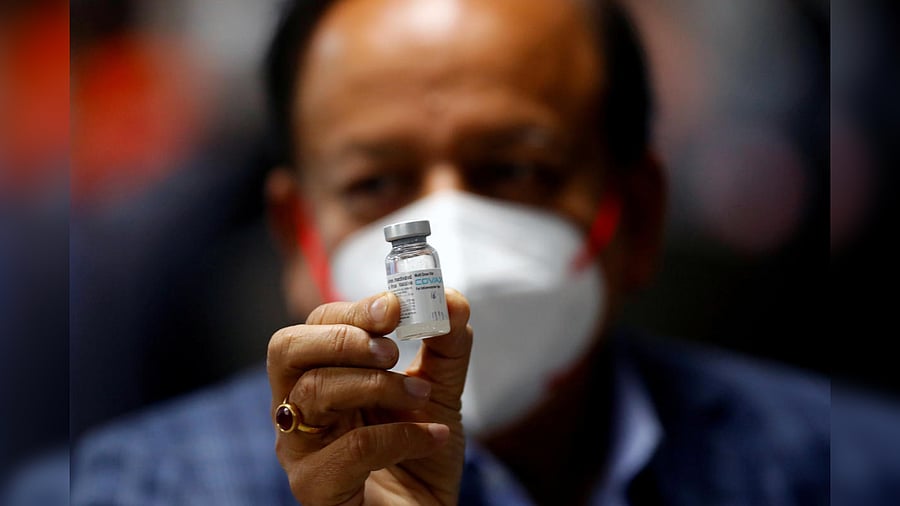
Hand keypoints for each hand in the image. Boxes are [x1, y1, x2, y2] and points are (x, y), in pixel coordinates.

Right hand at [267, 289, 471, 505]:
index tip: (395, 307)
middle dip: (343, 338)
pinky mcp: (316, 487)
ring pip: (314, 392)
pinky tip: (433, 438)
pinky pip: (351, 447)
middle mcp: (298, 410)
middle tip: (392, 350)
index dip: (352, 310)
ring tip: (422, 398)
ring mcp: (300, 449)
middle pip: (287, 350)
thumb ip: (447, 345)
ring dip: (379, 385)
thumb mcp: (439, 391)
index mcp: (320, 377)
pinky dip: (400, 436)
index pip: (314, 327)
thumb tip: (452, 298)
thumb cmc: (421, 458)